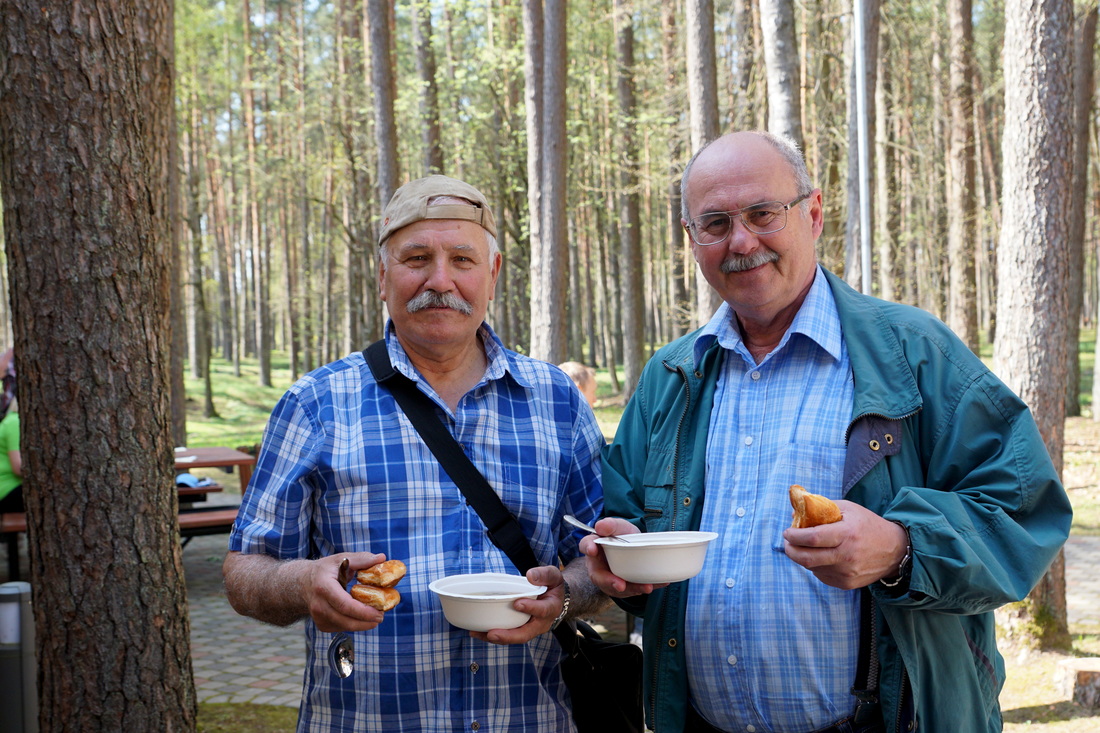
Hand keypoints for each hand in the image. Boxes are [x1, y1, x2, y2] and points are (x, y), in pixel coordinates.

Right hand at [305, 552, 390, 632]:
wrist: (303, 583)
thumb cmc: (325, 570)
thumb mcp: (341, 559)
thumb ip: (362, 559)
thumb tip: (382, 558)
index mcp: (324, 587)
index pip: (344, 604)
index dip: (363, 611)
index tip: (379, 613)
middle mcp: (318, 604)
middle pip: (345, 620)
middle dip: (366, 621)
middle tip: (381, 616)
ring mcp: (318, 617)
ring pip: (344, 626)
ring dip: (362, 624)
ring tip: (375, 617)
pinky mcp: (321, 624)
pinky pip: (340, 628)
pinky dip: (353, 624)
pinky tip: (361, 618)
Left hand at [470, 565, 564, 644]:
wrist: (556, 597)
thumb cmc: (553, 585)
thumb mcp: (553, 575)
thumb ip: (544, 574)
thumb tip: (530, 576)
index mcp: (551, 608)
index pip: (542, 610)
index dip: (530, 608)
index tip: (517, 603)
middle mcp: (541, 623)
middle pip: (525, 634)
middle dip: (508, 635)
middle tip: (492, 633)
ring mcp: (530, 628)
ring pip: (514, 637)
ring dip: (496, 638)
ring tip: (477, 633)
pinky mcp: (520, 629)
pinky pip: (508, 635)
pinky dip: (493, 635)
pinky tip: (478, 631)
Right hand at [578, 518, 666, 596]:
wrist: (635, 544)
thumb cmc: (622, 535)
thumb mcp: (619, 526)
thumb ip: (611, 525)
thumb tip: (601, 526)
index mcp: (594, 546)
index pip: (586, 545)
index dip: (588, 547)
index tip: (593, 550)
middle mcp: (598, 566)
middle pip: (599, 576)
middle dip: (610, 582)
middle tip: (621, 585)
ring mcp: (609, 578)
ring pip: (616, 588)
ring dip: (631, 589)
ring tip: (646, 587)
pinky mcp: (623, 586)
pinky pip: (632, 590)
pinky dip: (644, 588)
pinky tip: (655, 584)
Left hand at [782, 501, 908, 588]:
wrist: (894, 550)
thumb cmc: (867, 525)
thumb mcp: (848, 509)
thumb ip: (821, 509)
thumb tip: (794, 512)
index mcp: (847, 534)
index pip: (812, 538)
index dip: (794, 535)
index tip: (787, 531)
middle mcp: (846, 556)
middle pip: (807, 558)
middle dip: (790, 550)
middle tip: (787, 542)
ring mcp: (846, 573)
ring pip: (812, 567)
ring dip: (803, 557)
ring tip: (805, 546)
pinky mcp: (846, 584)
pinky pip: (821, 575)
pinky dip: (815, 565)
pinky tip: (821, 556)